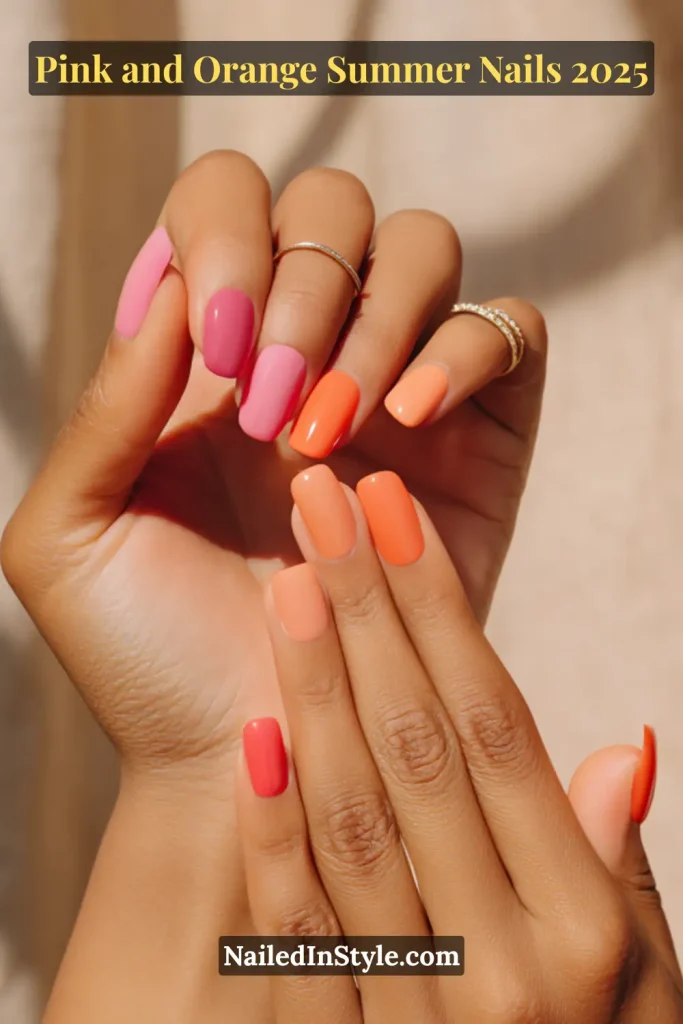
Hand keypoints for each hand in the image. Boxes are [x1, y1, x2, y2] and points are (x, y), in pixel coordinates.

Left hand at [1, 150, 545, 777]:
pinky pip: (506, 332)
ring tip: (331, 429)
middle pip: (332, 206)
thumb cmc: (147, 653)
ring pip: (422, 249)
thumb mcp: (71, 532)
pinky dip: (461, 352)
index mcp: (204, 357)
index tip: (212, 352)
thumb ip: (105, 405)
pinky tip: (404, 425)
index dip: (224, 238)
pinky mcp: (478, 438)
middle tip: (267, 401)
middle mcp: (304, 350)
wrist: (247, 753)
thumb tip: (169, 284)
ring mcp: (396, 387)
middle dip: (299, 284)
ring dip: (374, 318)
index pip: (226, 204)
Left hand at [237, 465, 680, 1022]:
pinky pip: (295, 930)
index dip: (441, 611)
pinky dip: (270, 831)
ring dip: (312, 687)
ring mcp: (413, 1009)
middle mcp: (501, 964)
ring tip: (285, 578)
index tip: (394, 517)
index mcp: (584, 927)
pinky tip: (254, 732)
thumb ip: (621, 863)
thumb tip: (623, 744)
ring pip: (351, 817)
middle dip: (366, 609)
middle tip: (326, 501)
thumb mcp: (649, 976)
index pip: (495, 731)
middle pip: (417, 748)